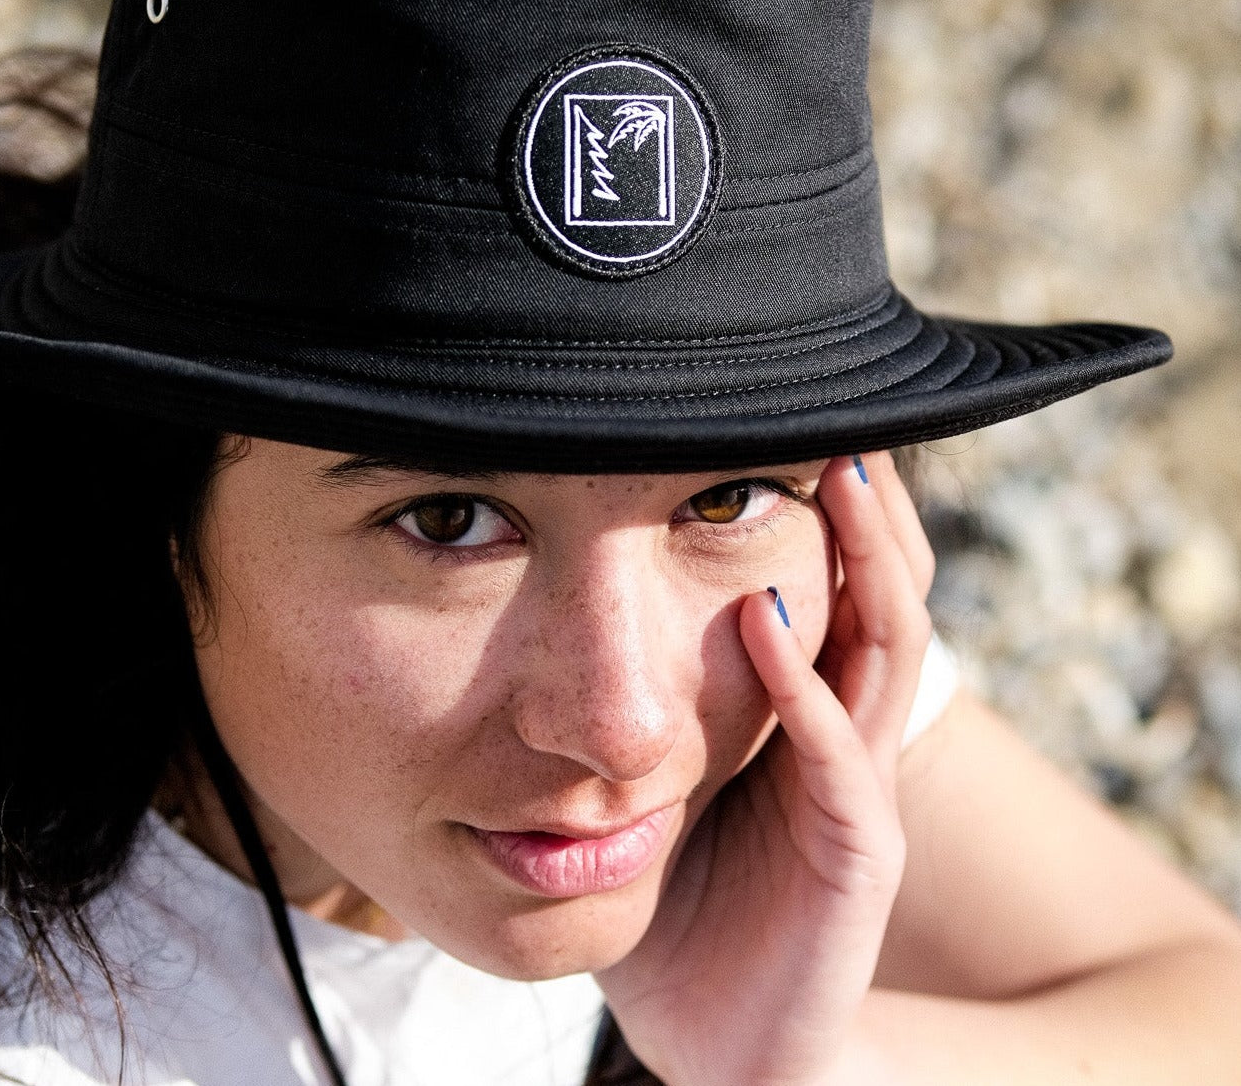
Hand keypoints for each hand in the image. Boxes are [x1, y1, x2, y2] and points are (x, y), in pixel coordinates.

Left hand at [596, 452, 934, 1085]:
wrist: (717, 1031)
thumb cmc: (679, 894)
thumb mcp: (657, 771)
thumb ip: (637, 690)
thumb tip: (554, 593)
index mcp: (802, 708)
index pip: (834, 582)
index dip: (828, 507)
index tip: (793, 421)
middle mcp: (845, 733)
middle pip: (881, 592)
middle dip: (865, 507)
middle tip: (834, 414)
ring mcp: (856, 789)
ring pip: (884, 648)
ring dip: (860, 558)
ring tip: (833, 471)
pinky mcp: (856, 855)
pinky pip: (840, 757)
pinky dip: (801, 683)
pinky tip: (759, 617)